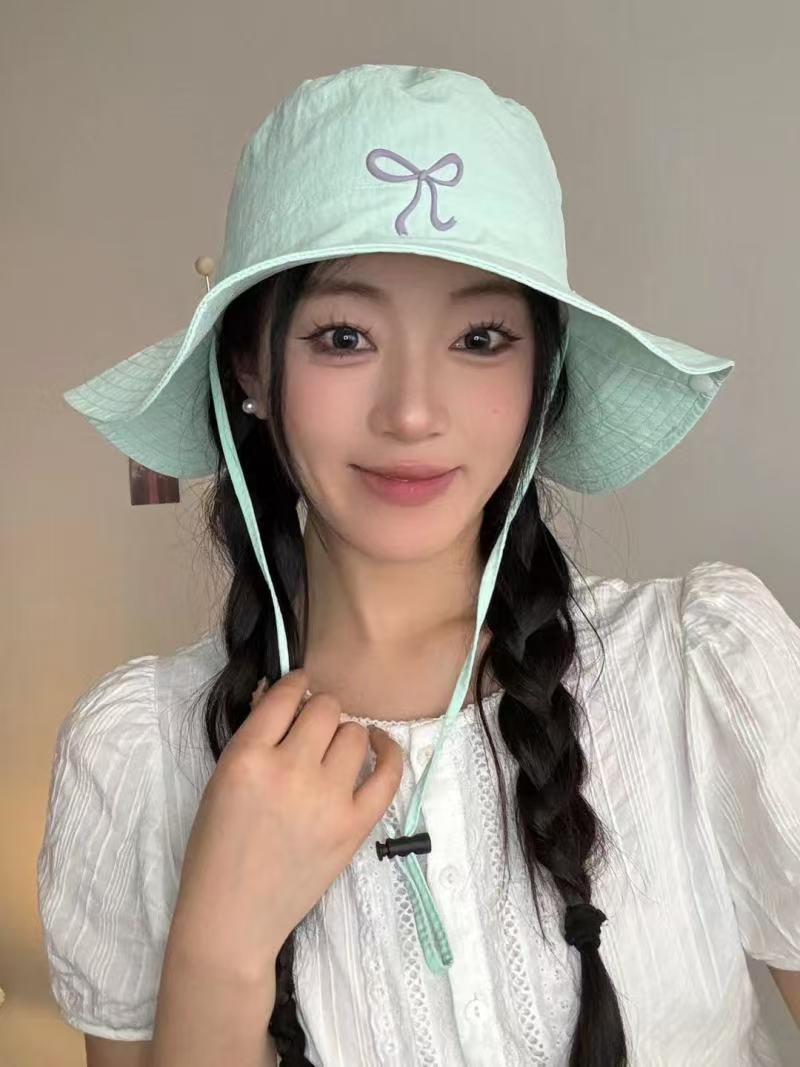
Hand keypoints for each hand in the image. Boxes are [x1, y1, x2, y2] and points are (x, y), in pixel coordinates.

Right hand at [166, 668, 403, 985]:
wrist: (233, 918)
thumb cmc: (216, 850)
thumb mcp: (219, 782)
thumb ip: (253, 738)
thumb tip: (283, 694)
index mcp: (246, 758)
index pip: (285, 695)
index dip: (295, 684)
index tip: (300, 686)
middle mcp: (289, 772)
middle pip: (326, 708)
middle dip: (318, 712)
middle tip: (310, 730)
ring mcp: (327, 800)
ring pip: (354, 732)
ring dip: (344, 735)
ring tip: (332, 751)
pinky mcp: (355, 827)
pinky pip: (388, 772)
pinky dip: (387, 752)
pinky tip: (377, 747)